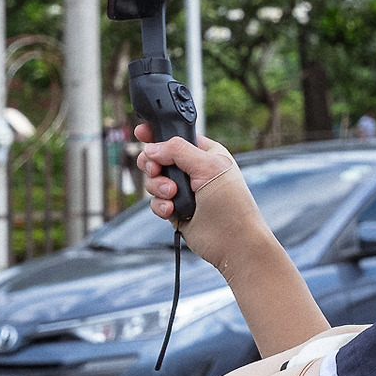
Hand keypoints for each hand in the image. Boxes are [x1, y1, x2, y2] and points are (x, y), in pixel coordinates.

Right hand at [134, 126, 268, 274]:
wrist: (234, 243)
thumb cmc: (232, 205)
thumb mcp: (208, 167)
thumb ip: (178, 151)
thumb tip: (151, 148)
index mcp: (206, 153)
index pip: (177, 136)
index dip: (158, 134)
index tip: (141, 132)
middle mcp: (193, 170)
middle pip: (157, 157)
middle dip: (153, 165)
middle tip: (156, 171)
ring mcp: (184, 191)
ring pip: (153, 181)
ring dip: (158, 187)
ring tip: (172, 195)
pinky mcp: (176, 209)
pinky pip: (155, 202)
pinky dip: (160, 205)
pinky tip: (172, 210)